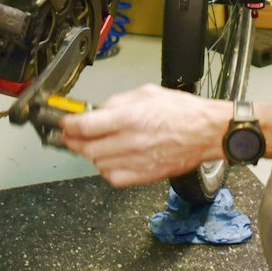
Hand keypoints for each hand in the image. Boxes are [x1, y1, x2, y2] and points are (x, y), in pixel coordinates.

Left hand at [59, 83, 231, 187]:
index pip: (85, 126)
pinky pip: (113, 177)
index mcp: (129, 118)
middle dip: (72, 141)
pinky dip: (105, 169)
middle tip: (68, 136)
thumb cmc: (183, 111)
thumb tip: (98, 110)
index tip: (64, 123)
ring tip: (91, 145)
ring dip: (90, 154)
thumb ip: (118, 102)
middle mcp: (130, 141)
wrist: (207, 132)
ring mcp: (136, 161)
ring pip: (97, 163)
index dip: (68, 125)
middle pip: (86, 147)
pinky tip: (108, 159)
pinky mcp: (144, 175)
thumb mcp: (147, 93)